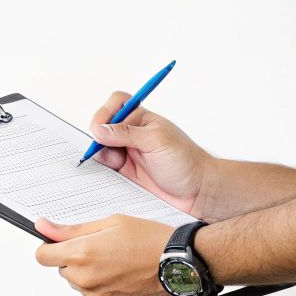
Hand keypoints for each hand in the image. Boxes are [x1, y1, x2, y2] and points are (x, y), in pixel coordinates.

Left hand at [34, 215, 173, 295]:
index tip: (61, 242)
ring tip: (114, 259)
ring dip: (87, 271)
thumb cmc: (149, 240)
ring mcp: (94, 294)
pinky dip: (99, 283)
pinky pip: (91, 292)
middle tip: (102, 246)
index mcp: (82, 253)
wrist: (175, 265)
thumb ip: (71, 230)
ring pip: (76, 281)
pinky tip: (120, 272)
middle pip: (61, 267)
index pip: (42, 256)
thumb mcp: (110, 223)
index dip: (50, 246)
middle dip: (74, 257)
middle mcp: (84, 277)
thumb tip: (43, 227)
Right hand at [86, 94, 212, 217]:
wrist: (197, 191)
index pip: (117, 104)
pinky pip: (106, 167)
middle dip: (98, 136)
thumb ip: (126, 134)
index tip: (98, 128)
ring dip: (100, 154)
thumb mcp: (156, 141)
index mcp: (142, 119)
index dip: (105, 112)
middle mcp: (133, 134)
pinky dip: (102, 169)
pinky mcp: (126, 172)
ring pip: (102, 147)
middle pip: (104, 126)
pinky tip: (111, 173)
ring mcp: (129, 153)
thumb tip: (99, 129)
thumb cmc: (185, 161)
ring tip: (113, 164)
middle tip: (100, 149)